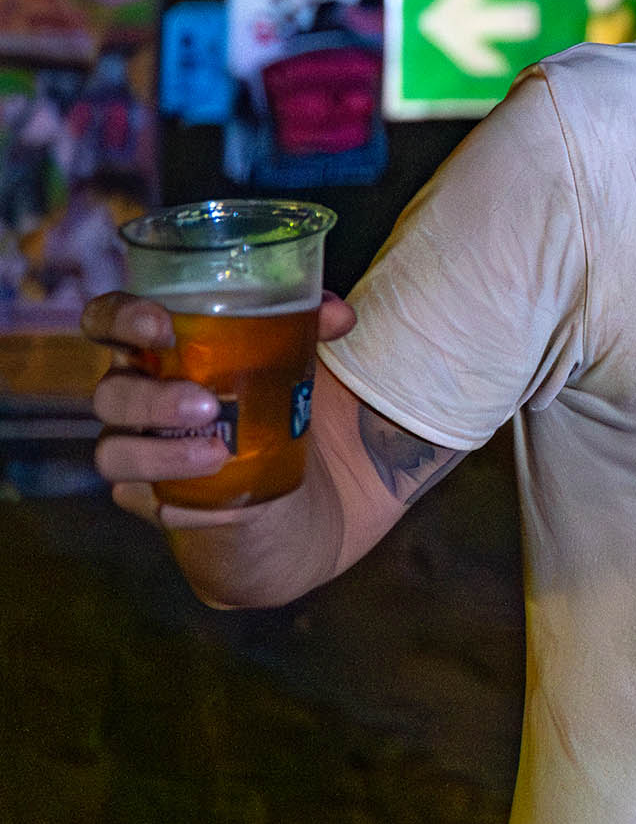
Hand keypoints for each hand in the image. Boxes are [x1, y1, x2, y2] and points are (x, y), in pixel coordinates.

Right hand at [83, 290, 355, 525]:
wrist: (296, 479)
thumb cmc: (278, 396)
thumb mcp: (299, 358)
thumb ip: (312, 327)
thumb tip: (338, 315)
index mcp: (156, 349)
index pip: (108, 323)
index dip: (119, 320)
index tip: (161, 325)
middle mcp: (135, 396)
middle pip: (110, 394)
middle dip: (152, 399)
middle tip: (207, 405)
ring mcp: (137, 449)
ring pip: (114, 454)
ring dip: (161, 455)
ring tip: (218, 455)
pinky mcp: (153, 499)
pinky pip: (151, 505)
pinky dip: (189, 507)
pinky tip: (230, 508)